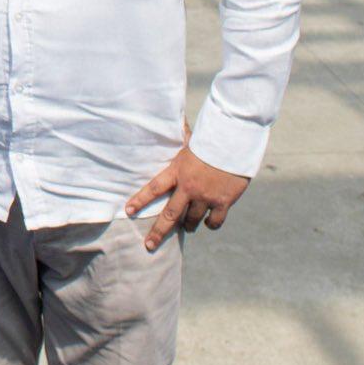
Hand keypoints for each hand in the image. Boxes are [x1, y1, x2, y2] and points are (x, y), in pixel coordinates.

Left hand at [125, 145, 250, 252]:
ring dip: (188, 225)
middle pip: (169, 215)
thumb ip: (179, 138)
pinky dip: (211, 224)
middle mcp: (189, 187)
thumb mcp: (190, 140)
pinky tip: (209, 223)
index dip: (139, 200)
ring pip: (192, 220)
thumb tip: (173, 120)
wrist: (235, 142)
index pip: (153, 188)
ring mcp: (206, 196)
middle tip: (149, 245)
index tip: (128, 211)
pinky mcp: (223, 202)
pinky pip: (214, 221)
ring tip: (187, 226)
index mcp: (177, 171)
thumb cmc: (211, 138)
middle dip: (158, 232)